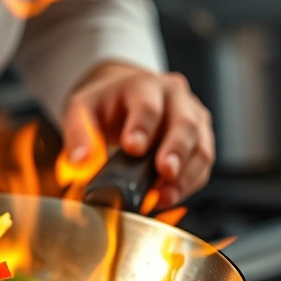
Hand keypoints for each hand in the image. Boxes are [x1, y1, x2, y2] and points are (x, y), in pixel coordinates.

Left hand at [61, 63, 213, 206]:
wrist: (122, 96)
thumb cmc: (104, 104)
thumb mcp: (80, 110)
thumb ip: (78, 134)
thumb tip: (80, 161)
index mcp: (143, 85)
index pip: (148, 105)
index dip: (142, 128)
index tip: (133, 148)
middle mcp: (174, 97)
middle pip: (185, 123)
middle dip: (176, 151)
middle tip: (165, 173)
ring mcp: (192, 116)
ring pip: (201, 145)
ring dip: (186, 174)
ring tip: (164, 195)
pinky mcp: (200, 137)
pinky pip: (203, 162)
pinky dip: (190, 182)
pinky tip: (170, 195)